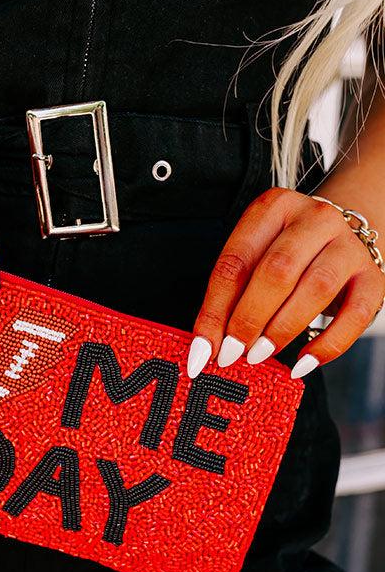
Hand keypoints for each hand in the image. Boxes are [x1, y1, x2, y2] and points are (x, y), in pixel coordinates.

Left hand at [187, 187, 384, 379]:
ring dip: (282, 329)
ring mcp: (348, 246)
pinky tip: (303, 363)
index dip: (215, 310)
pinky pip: (354, 314)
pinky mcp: (373, 276)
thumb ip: (231, 294)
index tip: (203, 349)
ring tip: (260, 355)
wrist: (344, 236)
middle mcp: (314, 219)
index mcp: (274, 208)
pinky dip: (327, 345)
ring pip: (316, 288)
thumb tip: (208, 345)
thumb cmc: (289, 252)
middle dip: (249, 318)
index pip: (236, 261)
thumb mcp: (255, 257)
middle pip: (277, 271)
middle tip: (233, 352)